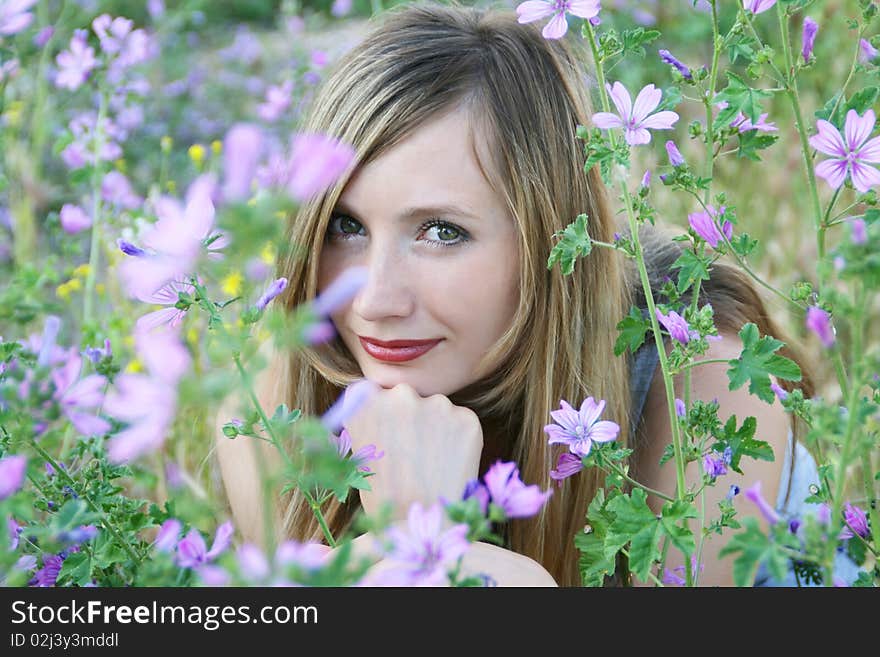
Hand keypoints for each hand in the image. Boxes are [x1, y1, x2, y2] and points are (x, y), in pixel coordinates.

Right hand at [343, 383, 482, 522]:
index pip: (373, 393)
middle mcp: (400, 394)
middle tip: (410, 454)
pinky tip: (449, 465)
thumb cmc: (382, 496)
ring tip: (430, 465)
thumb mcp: (359, 452)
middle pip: (406, 397)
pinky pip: (461, 422)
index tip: (384, 437)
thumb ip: (372, 420)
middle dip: (409, 418)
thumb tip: (381, 403)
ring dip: (435, 427)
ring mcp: (437, 403)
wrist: (417, 528)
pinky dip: (458, 439)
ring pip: (436, 409)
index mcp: (364, 399)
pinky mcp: (467, 418)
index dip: (380, 415)